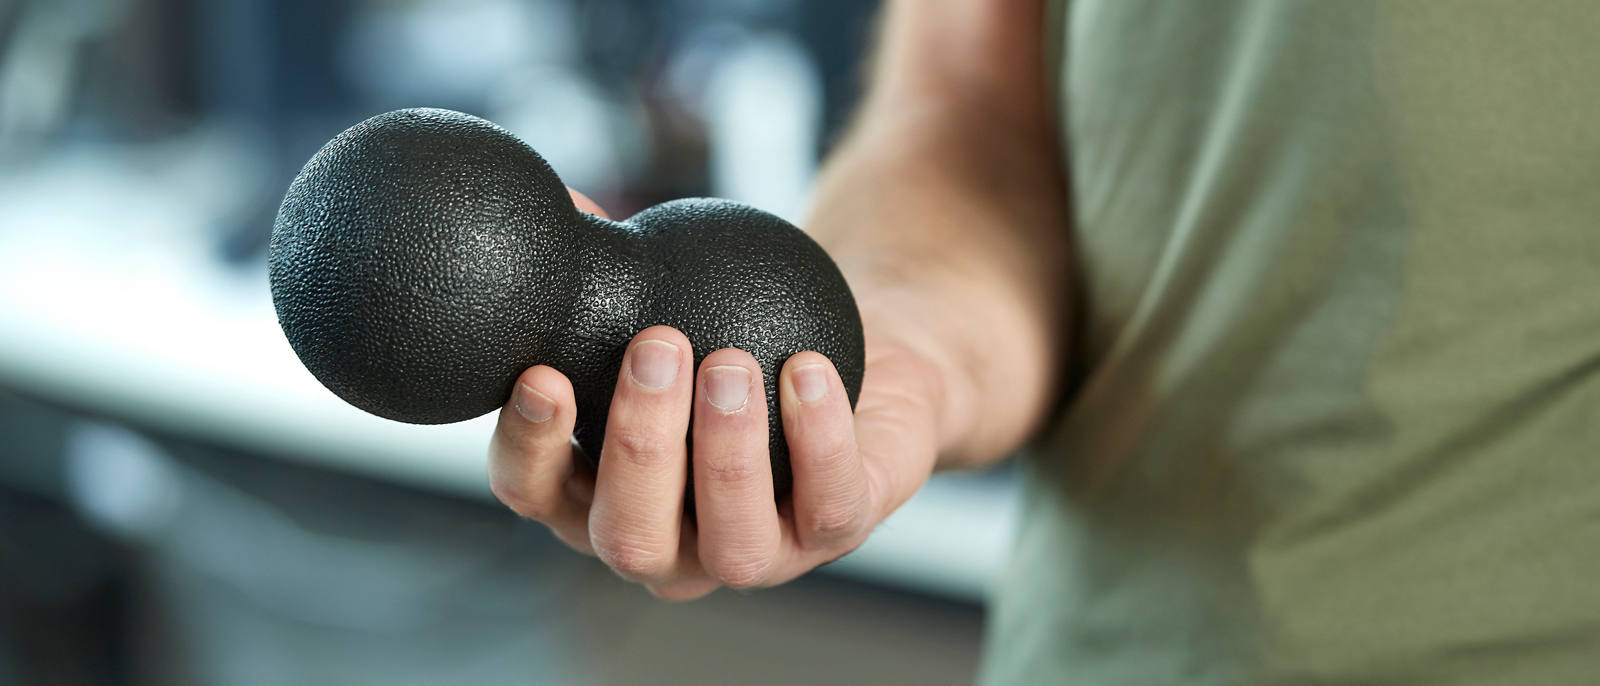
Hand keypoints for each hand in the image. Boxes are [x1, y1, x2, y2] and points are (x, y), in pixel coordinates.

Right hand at [486, 191, 944, 599]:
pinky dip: (818, 438)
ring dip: (725, 451)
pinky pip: (830, 503)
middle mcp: (669, 547)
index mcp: (599, 498)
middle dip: (640, 445)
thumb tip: (565, 206)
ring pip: (731, 543)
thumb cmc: (737, 334)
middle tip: (657, 347)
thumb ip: (613, 278)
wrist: (856, 359)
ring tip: (728, 360)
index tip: (544, 374)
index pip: (536, 494)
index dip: (530, 448)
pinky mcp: (836, 534)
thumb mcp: (671, 307)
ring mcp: (754, 554)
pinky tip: (807, 370)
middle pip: (630, 535)